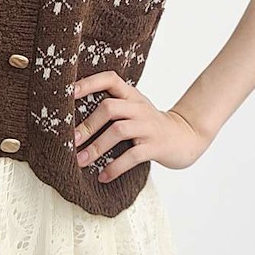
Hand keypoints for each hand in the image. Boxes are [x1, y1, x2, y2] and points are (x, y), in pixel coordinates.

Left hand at [73, 70, 212, 181]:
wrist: (185, 137)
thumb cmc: (150, 125)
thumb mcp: (134, 109)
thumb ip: (113, 107)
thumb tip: (73, 118)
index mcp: (132, 95)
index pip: (110, 79)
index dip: (89, 83)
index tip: (68, 93)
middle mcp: (139, 108)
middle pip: (109, 107)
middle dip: (87, 125)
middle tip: (71, 141)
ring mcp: (148, 127)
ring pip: (118, 131)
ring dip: (96, 147)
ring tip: (81, 161)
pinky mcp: (155, 147)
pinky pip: (132, 156)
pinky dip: (115, 167)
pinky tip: (103, 176)